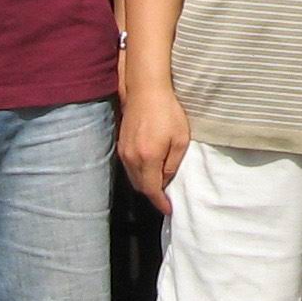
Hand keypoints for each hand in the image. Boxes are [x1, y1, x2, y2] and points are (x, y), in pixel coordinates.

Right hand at [118, 82, 191, 212]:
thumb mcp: (180, 139)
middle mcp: (132, 158)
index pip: (151, 189)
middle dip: (153, 194)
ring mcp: (124, 152)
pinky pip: (129, 167)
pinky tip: (150, 169)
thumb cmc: (167, 112)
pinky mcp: (121, 144)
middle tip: (166, 197)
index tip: (169, 209)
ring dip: (145, 184)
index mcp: (148, 158)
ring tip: (160, 184)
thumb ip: (173, 163)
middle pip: (140, 186)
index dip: (160, 202)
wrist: (146, 91)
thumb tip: (166, 179)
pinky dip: (139, 173)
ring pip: (133, 178)